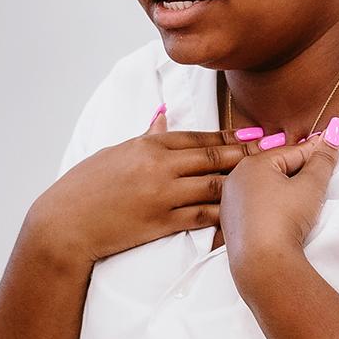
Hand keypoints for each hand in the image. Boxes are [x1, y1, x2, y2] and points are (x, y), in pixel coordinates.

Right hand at [28, 107, 260, 265]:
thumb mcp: (114, 153)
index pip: (197, 136)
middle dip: (245, 155)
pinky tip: (243, 214)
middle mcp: (159, 166)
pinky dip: (225, 214)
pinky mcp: (162, 222)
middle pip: (213, 157)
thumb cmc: (85, 186)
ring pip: (214, 185)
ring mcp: (162, 195)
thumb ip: (145, 135)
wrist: (65, 224)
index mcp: (147, 144)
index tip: (252, 137)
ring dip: (242, 184)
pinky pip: (203, 217)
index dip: (228, 138)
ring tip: (266, 183)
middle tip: (273, 153)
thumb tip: (163, 114)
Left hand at [219, 122, 338, 275]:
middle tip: (321, 172)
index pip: (292, 151)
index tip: (331, 144)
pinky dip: (271, 206)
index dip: (315, 150)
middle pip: (276, 168)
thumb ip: (323, 160)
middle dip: (299, 170)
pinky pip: (256, 206)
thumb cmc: (283, 221)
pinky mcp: (232, 224)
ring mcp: (231, 202)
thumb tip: (332, 137)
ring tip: (305, 197)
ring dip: (284, 189)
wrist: (262, 262)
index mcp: (252, 164)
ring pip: (265, 188)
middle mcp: (236, 179)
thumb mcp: (311, 186)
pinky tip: (284, 215)